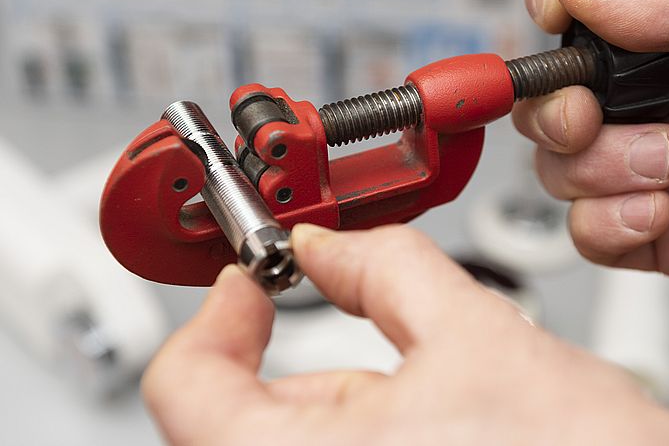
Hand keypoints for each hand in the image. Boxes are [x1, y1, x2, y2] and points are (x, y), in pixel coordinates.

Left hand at [143, 224, 668, 444]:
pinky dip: (359, 423)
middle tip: (328, 291)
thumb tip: (335, 241)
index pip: (185, 385)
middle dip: (288, 346)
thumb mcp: (484, 340)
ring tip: (404, 362)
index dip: (215, 312)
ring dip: (335, 387)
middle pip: (242, 412)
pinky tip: (416, 403)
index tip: (249, 280)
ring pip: (294, 438)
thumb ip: (391, 270)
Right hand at [513, 0, 668, 305]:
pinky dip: (608, 227)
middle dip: (559, 111)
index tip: (554, 11)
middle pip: (556, 92)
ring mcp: (650, 170)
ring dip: (599, 173)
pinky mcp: (649, 232)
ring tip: (667, 174)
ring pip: (560, 165)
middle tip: (590, 120)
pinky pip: (582, 230)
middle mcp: (664, 104)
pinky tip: (657, 218)